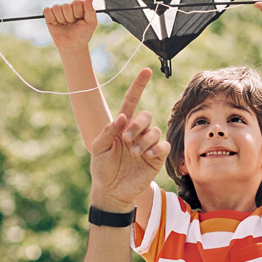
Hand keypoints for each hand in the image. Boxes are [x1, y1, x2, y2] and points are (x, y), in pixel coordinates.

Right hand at [45, 0, 97, 51]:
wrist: (73, 46)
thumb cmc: (83, 34)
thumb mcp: (91, 23)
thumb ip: (90, 10)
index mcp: (79, 5)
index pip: (76, 2)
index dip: (78, 13)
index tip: (80, 19)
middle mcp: (68, 5)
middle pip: (66, 5)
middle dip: (70, 18)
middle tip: (72, 23)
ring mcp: (58, 10)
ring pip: (56, 8)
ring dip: (61, 19)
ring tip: (65, 24)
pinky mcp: (49, 16)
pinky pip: (47, 11)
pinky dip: (52, 19)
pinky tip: (57, 24)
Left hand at [88, 68, 168, 210]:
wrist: (111, 191)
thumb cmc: (102, 169)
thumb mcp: (98, 148)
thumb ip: (108, 131)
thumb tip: (122, 117)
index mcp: (122, 126)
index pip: (132, 101)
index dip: (139, 85)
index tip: (146, 71)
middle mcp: (137, 132)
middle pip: (145, 115)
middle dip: (138, 125)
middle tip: (127, 139)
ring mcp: (148, 144)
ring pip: (155, 130)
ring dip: (145, 139)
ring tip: (135, 153)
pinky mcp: (157, 157)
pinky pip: (164, 146)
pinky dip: (157, 148)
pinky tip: (147, 156)